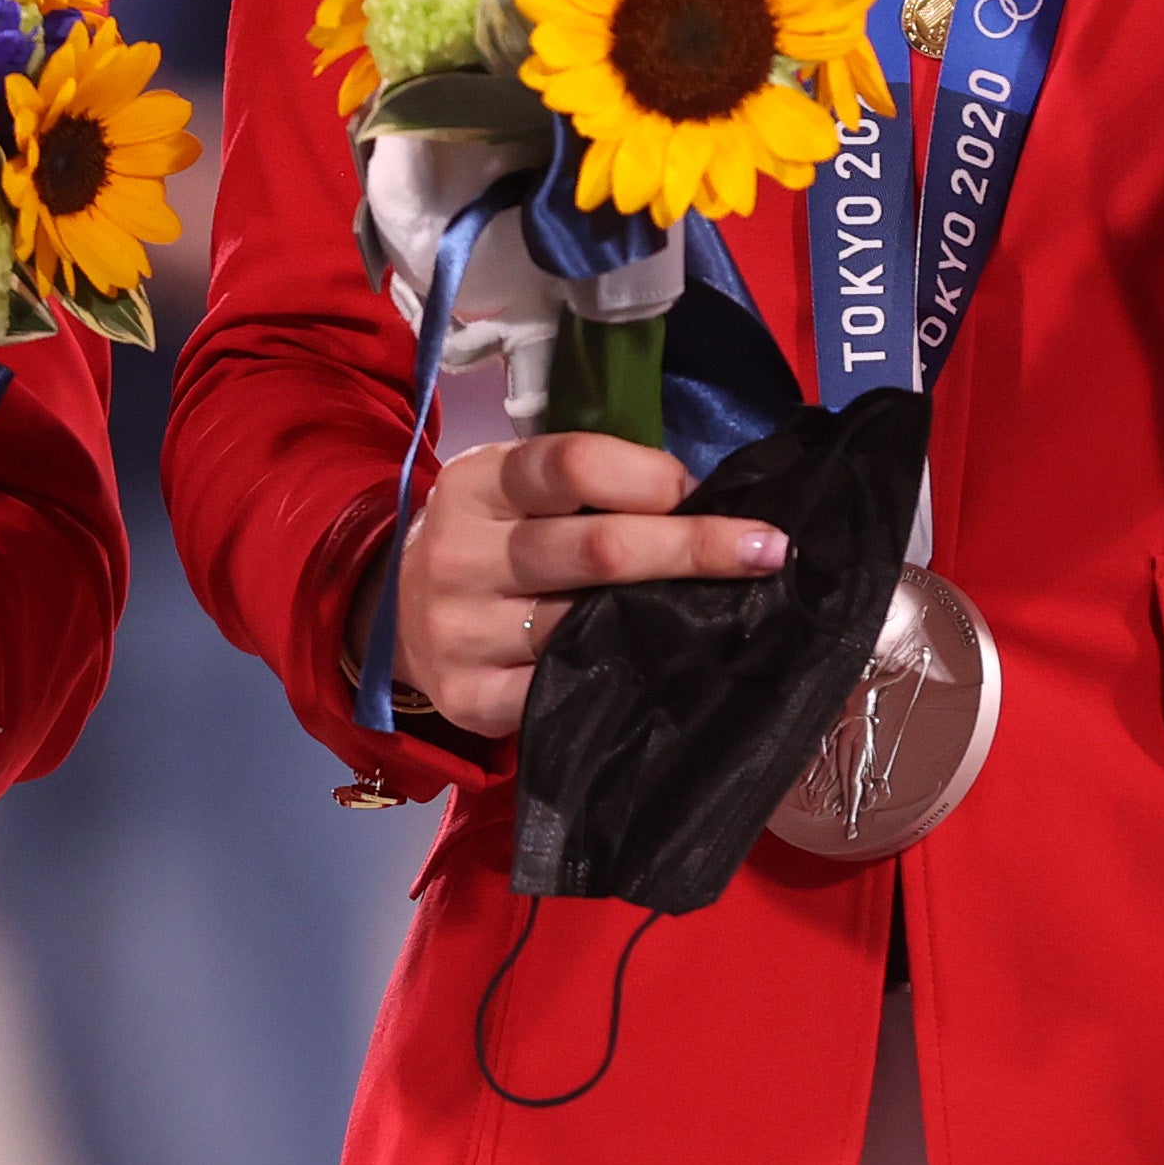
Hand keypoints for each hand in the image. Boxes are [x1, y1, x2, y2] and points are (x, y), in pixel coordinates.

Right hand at [390, 432, 788, 741]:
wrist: (394, 613)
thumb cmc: (489, 537)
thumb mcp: (514, 487)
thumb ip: (587, 486)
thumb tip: (700, 496)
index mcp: (479, 484)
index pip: (572, 464)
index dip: (650, 476)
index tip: (703, 489)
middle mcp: (463, 555)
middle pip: (598, 548)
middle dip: (694, 546)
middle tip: (769, 549)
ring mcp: (463, 632)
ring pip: (586, 626)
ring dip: (671, 618)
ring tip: (735, 611)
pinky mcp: (470, 699)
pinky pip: (562, 691)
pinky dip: (623, 678)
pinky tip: (670, 672)